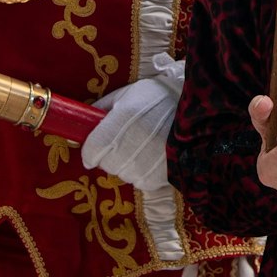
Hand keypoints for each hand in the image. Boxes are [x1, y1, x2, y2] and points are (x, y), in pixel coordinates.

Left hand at [80, 54, 184, 186]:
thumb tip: (77, 127)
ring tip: (141, 148)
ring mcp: (149, 161)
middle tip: (122, 144)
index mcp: (124, 118)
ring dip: (125, 165)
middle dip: (108, 156)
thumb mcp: (127, 94)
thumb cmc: (158, 98)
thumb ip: (101, 110)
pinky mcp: (162, 176)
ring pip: (122, 174)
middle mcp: (135, 141)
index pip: (92, 150)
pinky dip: (142, 173)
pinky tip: (153, 157)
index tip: (91, 151)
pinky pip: (140, 182)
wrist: (199, 111)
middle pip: (106, 164)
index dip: (89, 152)